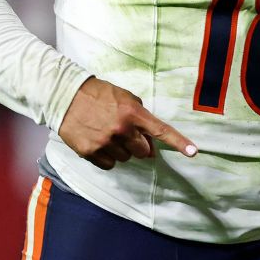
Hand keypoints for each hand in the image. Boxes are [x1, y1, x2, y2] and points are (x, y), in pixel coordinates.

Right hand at [58, 77, 197, 169]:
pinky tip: (98, 141)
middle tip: (126, 134)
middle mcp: (121, 129)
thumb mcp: (124, 97)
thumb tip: (150, 144)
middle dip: (139, 145)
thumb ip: (140, 117)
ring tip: (107, 133)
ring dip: (121, 150)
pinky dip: (106, 157)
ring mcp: (106, 142)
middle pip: (143, 151)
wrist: (66, 97)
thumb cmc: (99, 95)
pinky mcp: (91, 152)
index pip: (160, 130)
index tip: (193, 152)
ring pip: (125, 159)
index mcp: (132, 113)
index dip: (178, 142)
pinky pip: (109, 165)